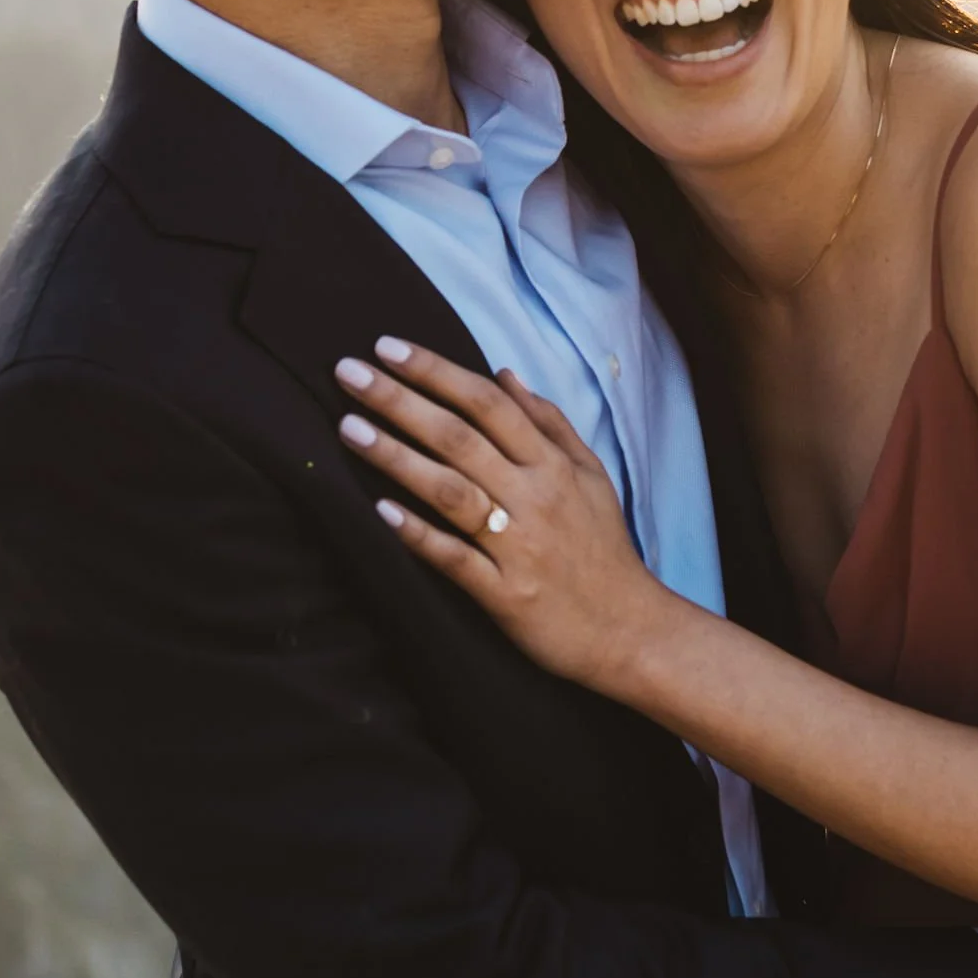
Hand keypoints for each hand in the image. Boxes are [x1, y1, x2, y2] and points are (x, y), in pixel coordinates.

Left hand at [333, 339, 668, 690]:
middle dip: (399, 400)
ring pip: (451, 491)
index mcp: (553, 465)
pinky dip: (419, 534)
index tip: (388, 347)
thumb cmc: (604, 549)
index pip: (486, 402)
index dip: (436, 371)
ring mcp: (518, 546)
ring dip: (397, 457)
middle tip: (348, 372)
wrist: (629, 630)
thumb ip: (548, 423)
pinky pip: (455, 558)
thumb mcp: (591, 476)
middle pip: (459, 437)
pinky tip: (381, 511)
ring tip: (349, 429)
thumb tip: (504, 374)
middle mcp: (534, 497)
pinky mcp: (506, 594)